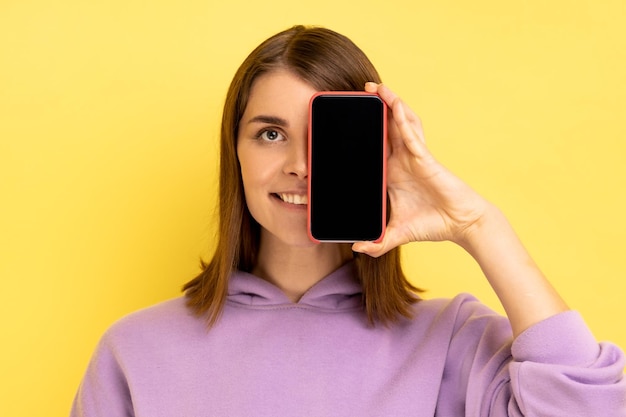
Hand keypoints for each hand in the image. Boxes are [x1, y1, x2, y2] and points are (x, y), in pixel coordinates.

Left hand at [352, 83, 491, 256]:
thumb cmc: (432, 223)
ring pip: (400, 124)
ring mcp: (414, 157)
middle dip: (374, 109)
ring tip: (376, 88)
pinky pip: (413, 136)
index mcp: (391, 172)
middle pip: (385, 128)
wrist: (461, 225)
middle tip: (358, 92)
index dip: (362, 132)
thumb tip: (356, 249)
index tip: (344, 119)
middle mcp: (401, 160)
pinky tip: (394, 106)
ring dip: (389, 104)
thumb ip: (377, 242)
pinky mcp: (425, 159)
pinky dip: (403, 120)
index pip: (373, 146)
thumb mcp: (397, 233)